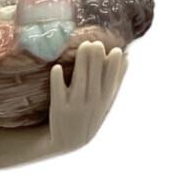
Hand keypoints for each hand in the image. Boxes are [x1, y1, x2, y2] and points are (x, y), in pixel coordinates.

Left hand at [48, 40, 127, 155]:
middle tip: (96, 43)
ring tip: (84, 45)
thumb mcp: (106, 102)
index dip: (114, 67)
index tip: (115, 50)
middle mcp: (91, 103)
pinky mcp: (58, 108)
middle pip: (95, 78)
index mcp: (104, 100)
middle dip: (97, 60)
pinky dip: (57, 80)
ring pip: (79, 81)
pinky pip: (58, 92)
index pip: (111, 81)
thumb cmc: (89, 116)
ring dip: (82, 63)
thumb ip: (115, 81)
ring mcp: (74, 105)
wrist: (68, 141)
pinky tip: (57, 67)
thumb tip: (127, 58)